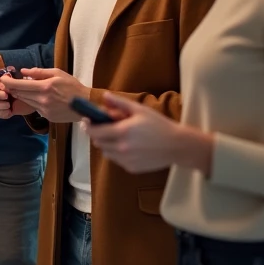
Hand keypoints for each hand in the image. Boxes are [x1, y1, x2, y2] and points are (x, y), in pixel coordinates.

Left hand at [0, 68, 88, 122]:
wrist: (85, 104)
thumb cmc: (72, 86)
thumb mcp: (57, 73)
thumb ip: (39, 72)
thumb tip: (23, 72)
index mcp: (45, 87)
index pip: (20, 85)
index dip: (8, 82)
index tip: (2, 78)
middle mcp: (42, 99)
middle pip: (20, 94)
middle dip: (13, 88)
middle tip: (8, 82)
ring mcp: (44, 110)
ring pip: (25, 101)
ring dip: (21, 95)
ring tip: (21, 88)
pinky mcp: (47, 116)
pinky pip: (34, 107)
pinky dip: (32, 101)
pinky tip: (36, 97)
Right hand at [0, 72, 35, 118]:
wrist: (37, 102)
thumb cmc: (34, 89)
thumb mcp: (34, 80)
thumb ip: (30, 74)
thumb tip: (22, 70)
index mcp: (2, 82)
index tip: (4, 86)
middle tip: (6, 96)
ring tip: (8, 105)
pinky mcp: (2, 111)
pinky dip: (1, 113)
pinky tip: (9, 112)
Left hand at [83, 93, 210, 174]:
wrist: (177, 146)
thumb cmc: (159, 125)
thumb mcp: (140, 110)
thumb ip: (119, 103)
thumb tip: (104, 96)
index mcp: (122, 132)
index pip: (95, 132)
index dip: (87, 126)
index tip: (86, 121)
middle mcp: (121, 148)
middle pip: (98, 142)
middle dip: (98, 134)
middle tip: (104, 126)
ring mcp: (126, 160)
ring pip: (106, 152)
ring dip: (106, 144)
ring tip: (118, 136)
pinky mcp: (131, 168)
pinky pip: (116, 160)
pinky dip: (117, 153)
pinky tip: (128, 146)